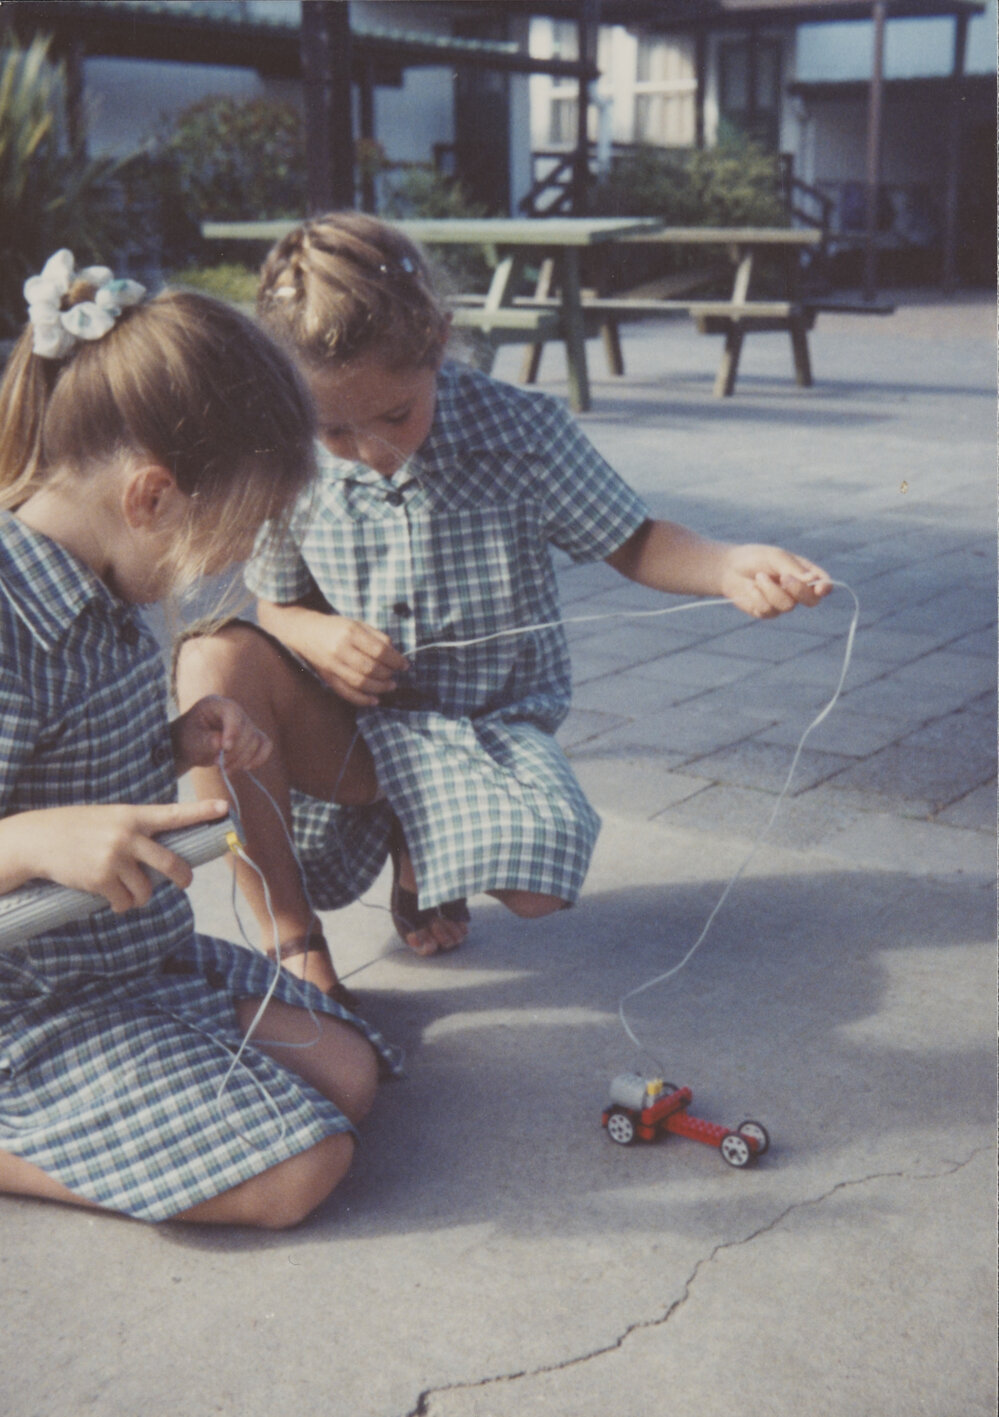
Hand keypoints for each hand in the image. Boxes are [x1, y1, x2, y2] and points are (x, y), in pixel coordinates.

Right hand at [0, 799, 230, 911]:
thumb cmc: (78, 828)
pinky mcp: (101, 880)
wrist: (38, 840)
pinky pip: (125, 902)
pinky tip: (112, 899)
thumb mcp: (110, 819)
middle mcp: (127, 835)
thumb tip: (165, 856)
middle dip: (183, 877)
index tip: (225, 809)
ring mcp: (115, 858)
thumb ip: (137, 831)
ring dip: (141, 896)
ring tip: (128, 891)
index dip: (202, 812)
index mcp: (133, 815)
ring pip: (147, 889)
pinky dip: (122, 905)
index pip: (174, 814)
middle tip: (184, 882)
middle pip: (171, 863)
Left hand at [172, 695, 271, 774]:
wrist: (190, 746)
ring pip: (256, 740)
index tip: (226, 748)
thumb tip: (221, 743)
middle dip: (234, 752)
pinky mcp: (252, 737)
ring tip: (225, 769)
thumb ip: (205, 740)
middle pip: (247, 730)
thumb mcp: (191, 739)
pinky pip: (265, 745)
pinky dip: (259, 758)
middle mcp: (235, 711)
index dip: (233, 730)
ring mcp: (245, 724)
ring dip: (243, 759)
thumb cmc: (188, 738)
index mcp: (217, 704)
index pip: (233, 712)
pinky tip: (246, 768)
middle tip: (217, 764)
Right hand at [301, 615, 409, 707]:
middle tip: (395, 674)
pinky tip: (375, 700)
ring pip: (360, 683)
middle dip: (388, 674)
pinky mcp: (327, 678)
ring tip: (390, 686)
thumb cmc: (336, 627)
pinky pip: (346, 693)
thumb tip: (396, 655)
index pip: (379, 650)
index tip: (405, 665)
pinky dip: (362, 700)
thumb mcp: (358, 624)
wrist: (305, 632)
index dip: (395, 660)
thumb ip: (378, 637)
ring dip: (379, 688)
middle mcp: (340, 650)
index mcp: (351, 632)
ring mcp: (332, 666)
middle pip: (370, 668)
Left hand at [719, 545, 832, 618]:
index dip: (825, 587)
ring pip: (788, 606)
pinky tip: (750, 588)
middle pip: (812, 601)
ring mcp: (783, 603)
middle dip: (798, 590)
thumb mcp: (776, 558)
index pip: (823, 583)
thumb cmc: (755, 558)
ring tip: (759, 577)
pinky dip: (758, 597)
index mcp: (804, 573)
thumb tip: (813, 579)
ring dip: (771, 590)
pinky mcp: (767, 612)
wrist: (728, 568)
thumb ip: (794, 569)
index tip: (819, 588)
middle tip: (783, 578)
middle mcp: (797, 590)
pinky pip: (768, 610)